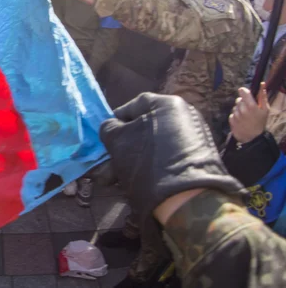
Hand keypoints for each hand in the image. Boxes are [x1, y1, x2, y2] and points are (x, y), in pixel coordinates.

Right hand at [100, 94, 243, 224]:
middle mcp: (184, 116)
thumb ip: (109, 128)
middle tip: (107, 168)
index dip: (114, 123)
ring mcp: (194, 139)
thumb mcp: (117, 141)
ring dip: (131, 162)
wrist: (187, 200)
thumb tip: (111, 127)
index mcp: (167, 104)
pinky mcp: (199, 160)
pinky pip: (166, 159)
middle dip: (121, 149)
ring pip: (152, 147)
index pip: (132, 106)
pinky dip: (150, 168)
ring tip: (114, 181)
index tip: (104, 140)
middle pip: (142, 129)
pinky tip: (135, 184)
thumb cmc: (146, 161)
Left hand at [229, 83, 269, 143]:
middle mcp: (242, 109)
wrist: (252, 137)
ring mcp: (236, 114)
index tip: (246, 94)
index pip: (242, 91)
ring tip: (246, 116)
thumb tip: (262, 84)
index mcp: (251, 105)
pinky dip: (236, 115)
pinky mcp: (231, 119)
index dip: (244, 91)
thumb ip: (263, 96)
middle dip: (243, 102)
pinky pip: (232, 113)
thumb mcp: (265, 109)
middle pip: (239, 99)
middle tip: (249, 109)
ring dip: (239, 109)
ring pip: (235, 106)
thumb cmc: (260, 122)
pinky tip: (241, 120)